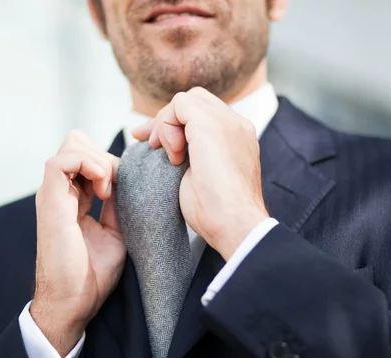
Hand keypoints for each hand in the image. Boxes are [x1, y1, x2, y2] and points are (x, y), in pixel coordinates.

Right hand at [31, 130, 125, 356]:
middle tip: (115, 185)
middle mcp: (60, 191)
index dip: (111, 162)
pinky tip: (102, 188)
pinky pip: (61, 161)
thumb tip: (128, 181)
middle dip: (104, 155)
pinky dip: (87, 165)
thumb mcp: (115, 231)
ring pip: (72, 145)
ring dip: (99, 160)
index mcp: (73, 197)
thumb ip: (117, 204)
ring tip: (108, 189)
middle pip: (78, 143)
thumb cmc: (92, 274)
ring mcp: (53, 194)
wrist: (75, 301)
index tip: (127, 186)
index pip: (88, 157)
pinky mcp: (50, 201)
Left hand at [132, 87, 268, 260]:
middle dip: (167, 119)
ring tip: (170, 157)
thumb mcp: (203, 176)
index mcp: (237, 138)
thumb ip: (192, 156)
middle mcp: (237, 125)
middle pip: (194, 100)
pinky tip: (173, 155)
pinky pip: (179, 105)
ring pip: (186, 100)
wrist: (234, 225)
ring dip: (167, 125)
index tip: (155, 145)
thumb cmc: (217, 213)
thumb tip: (166, 146)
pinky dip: (167, 127)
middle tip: (152, 145)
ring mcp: (227, 122)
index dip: (175, 124)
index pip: (204, 113)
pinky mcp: (211, 125)